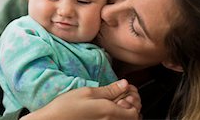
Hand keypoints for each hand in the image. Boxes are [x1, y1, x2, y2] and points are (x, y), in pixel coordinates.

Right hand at [21, 79, 139, 119]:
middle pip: (132, 118)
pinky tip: (107, 110)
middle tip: (123, 95)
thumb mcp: (87, 92)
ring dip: (124, 112)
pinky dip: (116, 116)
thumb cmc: (65, 108)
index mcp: (110, 112)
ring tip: (115, 102)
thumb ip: (108, 89)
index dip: (134, 99)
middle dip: (131, 105)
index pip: (134, 110)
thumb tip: (124, 84)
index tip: (127, 90)